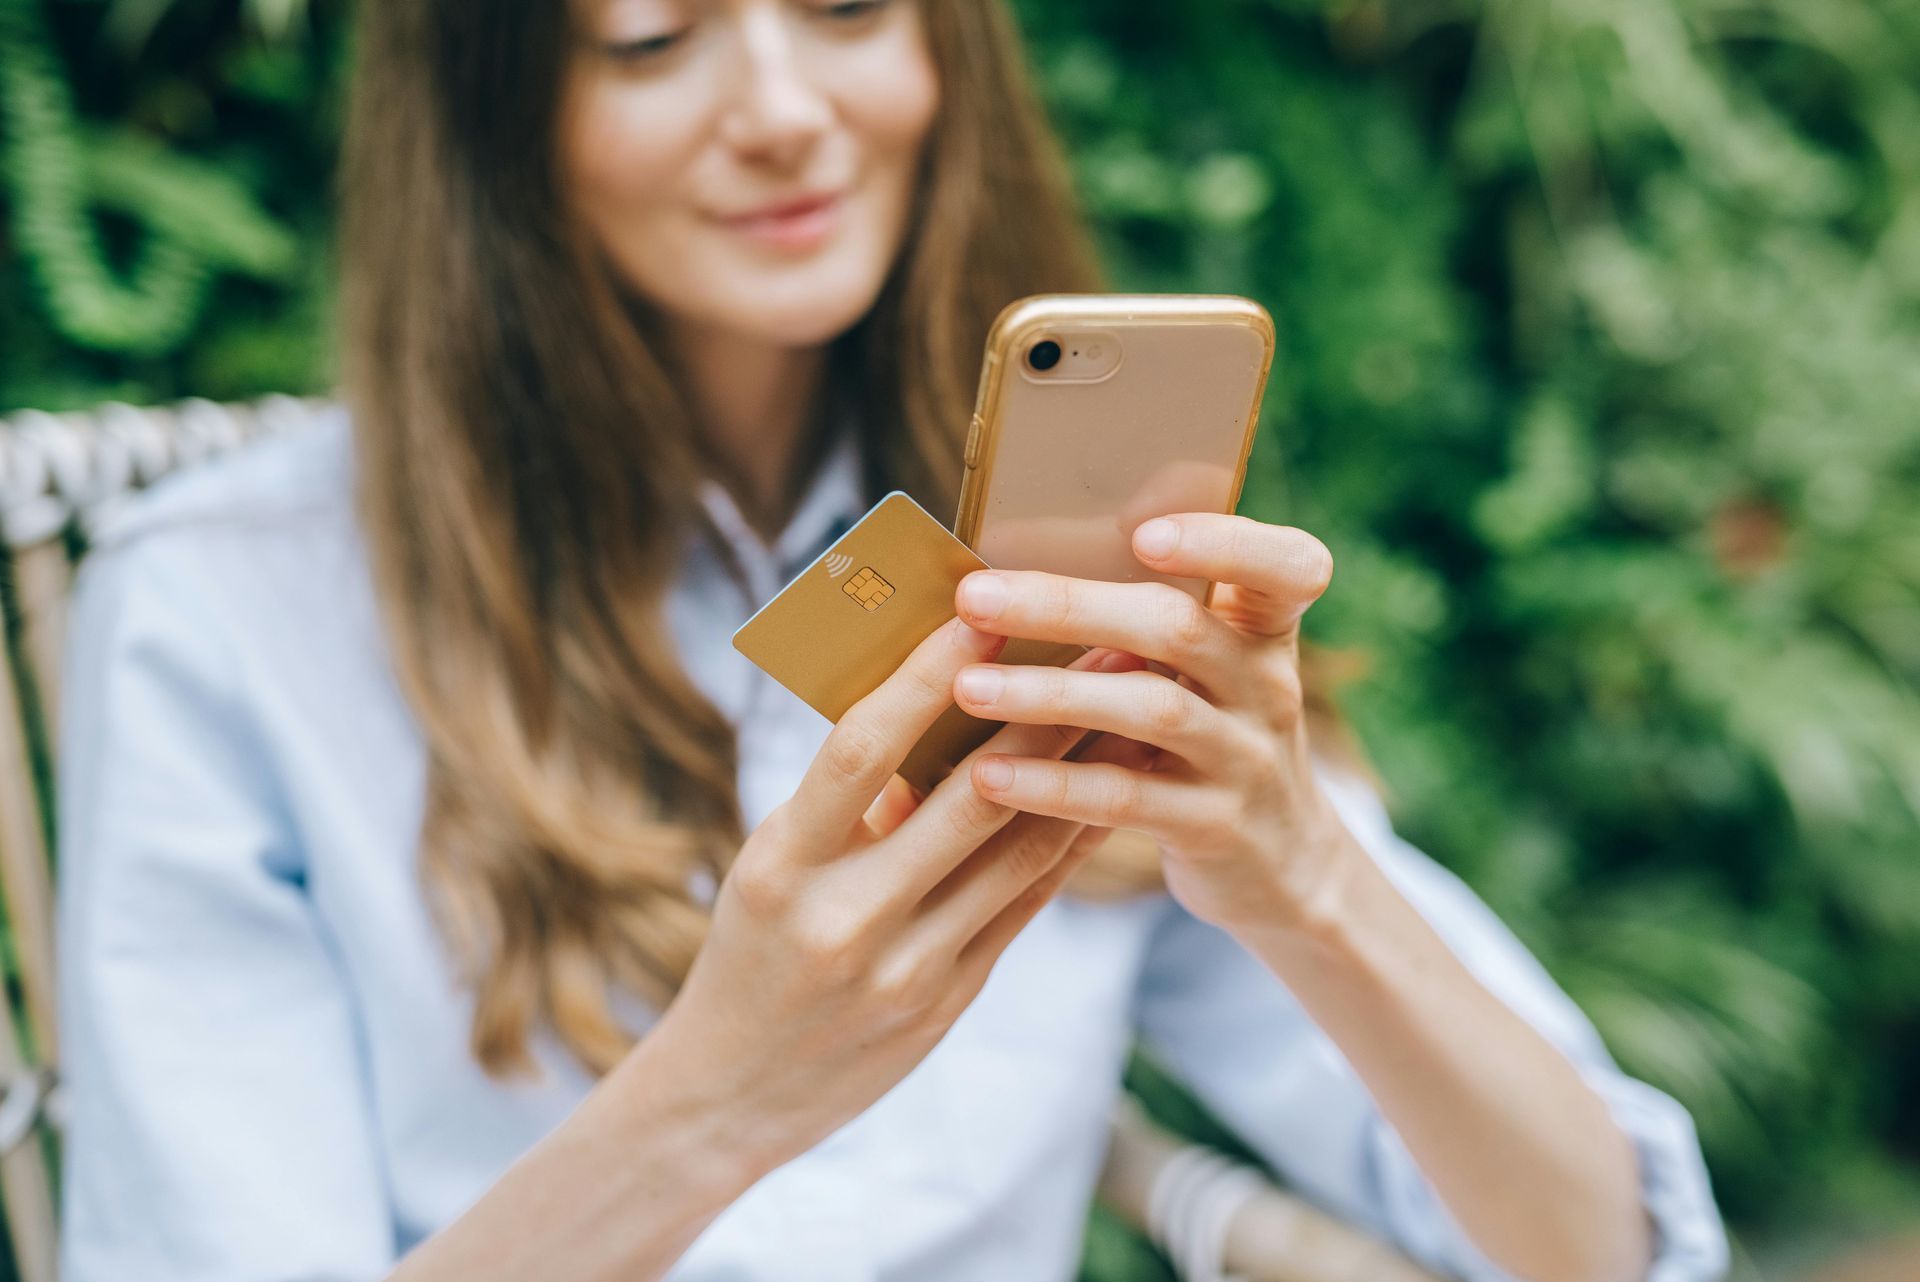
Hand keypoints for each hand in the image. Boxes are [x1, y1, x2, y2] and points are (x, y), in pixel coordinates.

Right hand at [657, 616, 1138, 1174]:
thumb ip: (848, 807)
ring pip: (1016, 852)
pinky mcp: (947, 1000)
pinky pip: (1024, 905)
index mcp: (780, 865)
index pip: (860, 751)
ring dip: (1081, 769)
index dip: (923, 677)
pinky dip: (1070, 841)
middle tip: (1099, 639)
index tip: (979, 612)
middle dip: (1040, 712)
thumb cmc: (748, 954)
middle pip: (965, 798)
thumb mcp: (771, 869)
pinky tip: (1110, 790)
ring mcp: (903, 967)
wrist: (730, 1094)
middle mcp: (844, 917)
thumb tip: (933, 711)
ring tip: (1128, 704)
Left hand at [949, 514, 1363, 939]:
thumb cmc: (1208, 734)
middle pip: (1178, 628)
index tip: (1143, 534)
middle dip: (1069, 607)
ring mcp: (1248, 758)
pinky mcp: (1216, 827)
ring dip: (1051, 694)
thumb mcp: (1207, 669)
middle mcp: (1266, 685)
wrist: (1277, 861)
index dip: (1223, 542)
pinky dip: (1055, 783)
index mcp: (1264, 628)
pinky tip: (990, 775)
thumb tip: (1010, 549)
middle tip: (974, 595)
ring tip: (969, 687)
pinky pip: (1128, 798)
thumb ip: (1146, 615)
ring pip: (1151, 710)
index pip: (1286, 566)